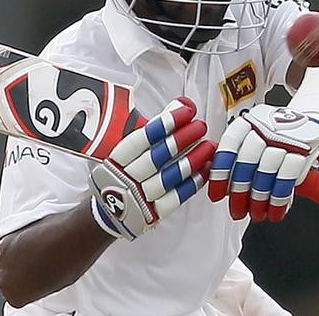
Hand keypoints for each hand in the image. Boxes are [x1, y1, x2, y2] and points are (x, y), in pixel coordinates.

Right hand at [89, 97, 215, 239]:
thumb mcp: (128, 147)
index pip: (141, 139)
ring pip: (169, 177)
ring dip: (192, 160)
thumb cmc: (123, 170)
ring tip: (209, 146)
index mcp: (114, 159)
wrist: (109, 211)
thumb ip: (155, 126)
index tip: (185, 111)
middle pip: (156, 157)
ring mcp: (138, 198)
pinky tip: (205, 169)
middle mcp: (124, 178)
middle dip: (182, 139)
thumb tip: (182, 103)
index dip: (164, 124)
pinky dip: (192, 183)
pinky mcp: (152, 214)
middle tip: (200, 126)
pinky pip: (175, 198)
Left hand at [208, 105, 318, 221]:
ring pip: (267, 170)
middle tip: (236, 210)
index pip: (229, 145)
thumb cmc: (274, 138)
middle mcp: (266, 126)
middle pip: (247, 160)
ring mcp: (286, 137)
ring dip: (259, 198)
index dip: (220, 172)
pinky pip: (288, 177)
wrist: (310, 125)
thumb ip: (235, 156)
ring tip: (255, 214)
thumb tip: (217, 180)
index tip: (216, 194)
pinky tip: (274, 210)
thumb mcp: (253, 138)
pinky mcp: (305, 149)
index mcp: (248, 122)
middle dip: (239, 191)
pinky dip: (279, 197)